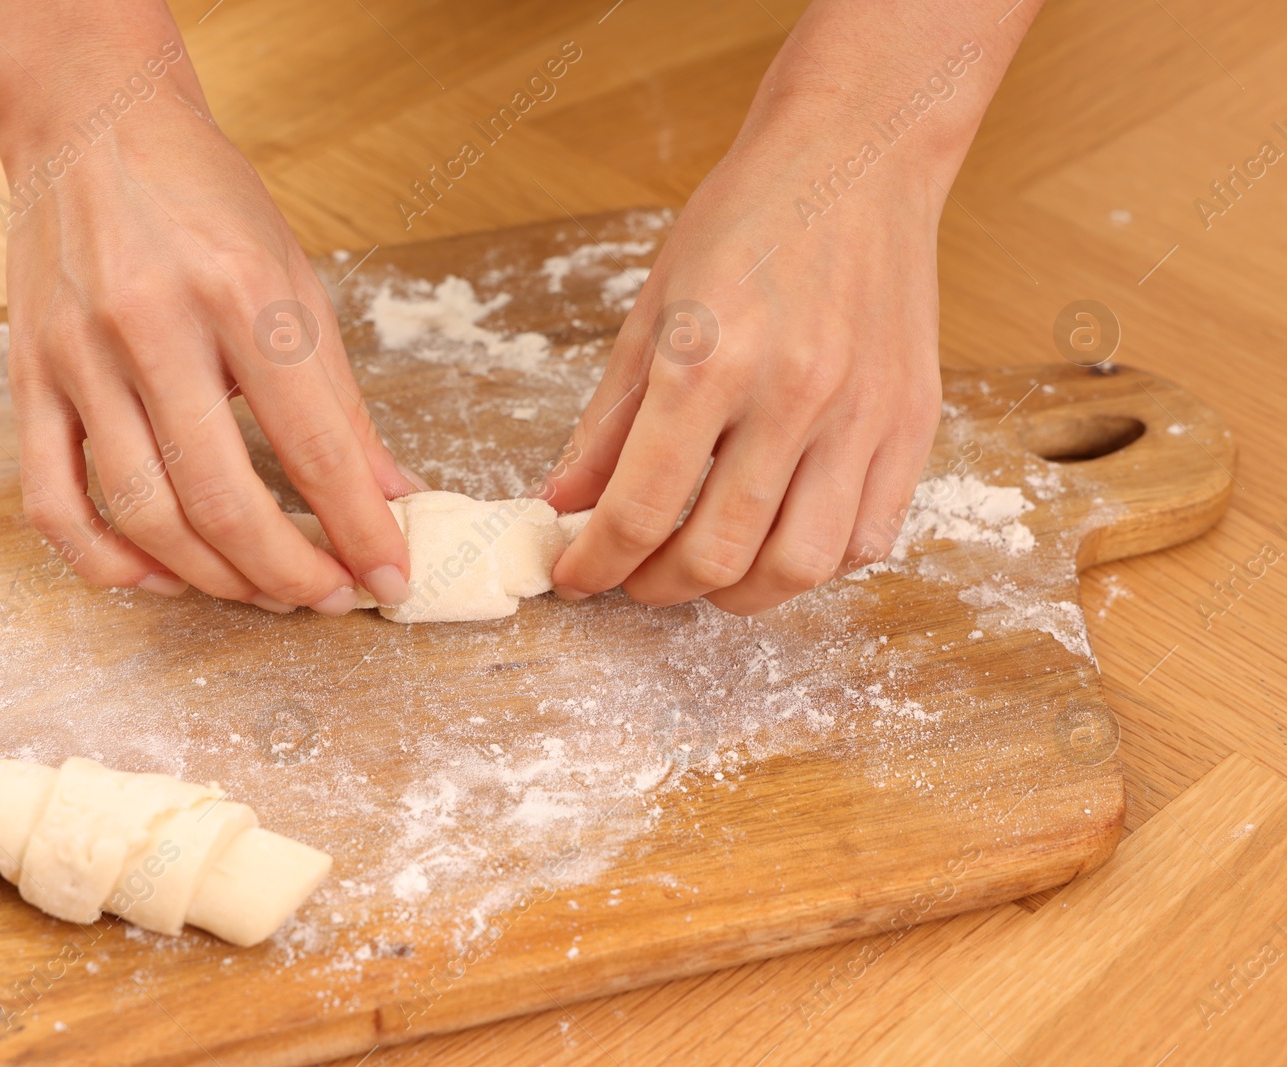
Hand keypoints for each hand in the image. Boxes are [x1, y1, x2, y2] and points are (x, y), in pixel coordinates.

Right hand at [0, 83, 420, 613]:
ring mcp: (79, 359)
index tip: (390, 577)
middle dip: (287, 571)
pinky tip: (161, 578)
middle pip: (221, 498)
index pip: (314, 447)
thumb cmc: (204, 201)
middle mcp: (153, 328)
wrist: (91, 125)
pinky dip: (108, 561)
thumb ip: (340, 400)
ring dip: (212, 578)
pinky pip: (52, 504)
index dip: (359, 528)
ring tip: (262, 592)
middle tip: (326, 597)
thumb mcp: (295, 281)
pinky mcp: (28, 382)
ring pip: (142, 514)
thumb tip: (393, 494)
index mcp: (240, 295)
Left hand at [544, 119, 944, 614]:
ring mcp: (862, 415)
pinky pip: (866, 539)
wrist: (858, 158)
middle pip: (716, 555)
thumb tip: (563, 504)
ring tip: (703, 572)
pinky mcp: (912, 423)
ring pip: (797, 567)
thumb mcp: (652, 311)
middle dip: (655, 587)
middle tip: (632, 577)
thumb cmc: (748, 221)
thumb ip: (608, 422)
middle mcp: (792, 395)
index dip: (594, 563)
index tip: (575, 575)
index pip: (639, 508)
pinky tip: (777, 540)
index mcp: (709, 360)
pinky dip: (813, 564)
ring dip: (735, 594)